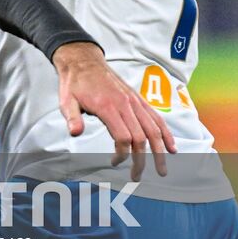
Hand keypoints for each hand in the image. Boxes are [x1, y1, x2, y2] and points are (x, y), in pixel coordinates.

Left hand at [52, 41, 176, 179]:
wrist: (83, 61)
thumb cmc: (74, 83)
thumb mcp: (66, 100)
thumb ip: (72, 117)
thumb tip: (75, 133)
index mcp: (108, 106)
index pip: (123, 137)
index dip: (122, 154)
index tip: (115, 163)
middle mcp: (126, 104)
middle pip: (141, 137)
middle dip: (142, 160)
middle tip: (137, 177)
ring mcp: (135, 101)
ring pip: (153, 129)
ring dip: (159, 151)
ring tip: (161, 169)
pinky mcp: (138, 99)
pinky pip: (156, 117)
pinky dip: (166, 133)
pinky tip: (171, 147)